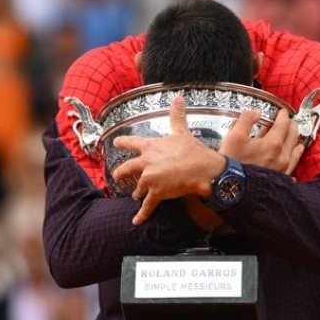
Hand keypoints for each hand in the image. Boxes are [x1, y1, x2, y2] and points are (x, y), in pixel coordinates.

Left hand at [112, 97, 225, 224]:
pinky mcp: (156, 193)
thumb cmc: (194, 151)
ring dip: (137, 192)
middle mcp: (146, 162)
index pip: (132, 143)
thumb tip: (178, 98)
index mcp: (151, 147)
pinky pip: (146, 206)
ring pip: (138, 188)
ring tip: (136, 196)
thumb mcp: (183, 132)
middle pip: (127, 168)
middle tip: (117, 175)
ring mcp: (150, 179)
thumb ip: (177, 116)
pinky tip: (136, 221)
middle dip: (121, 173)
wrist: (204, 170)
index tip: (115, 143)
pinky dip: (141, 215)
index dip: (122, 142)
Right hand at [220, 107, 303, 174]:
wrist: (229, 186)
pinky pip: (292, 168)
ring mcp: (283, 170)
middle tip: (289, 122)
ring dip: (296, 142)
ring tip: (296, 139)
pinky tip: (291, 160)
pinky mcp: (280, 180)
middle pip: (293, 136)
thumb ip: (247, 119)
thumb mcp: (235, 135)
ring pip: (296, 152)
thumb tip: (256, 112)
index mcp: (273, 143)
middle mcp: (282, 156)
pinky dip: (294, 160)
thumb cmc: (232, 161)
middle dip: (291, 126)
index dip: (283, 115)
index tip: (282, 112)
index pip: (283, 124)